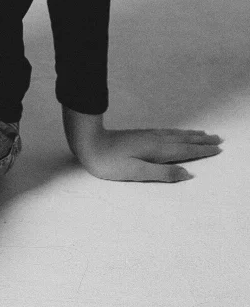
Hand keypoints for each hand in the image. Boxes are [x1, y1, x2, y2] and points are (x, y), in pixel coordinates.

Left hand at [63, 109, 222, 181]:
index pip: (185, 151)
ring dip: (191, 135)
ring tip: (204, 134)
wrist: (88, 142)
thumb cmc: (109, 162)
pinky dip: (178, 132)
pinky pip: (167, 132)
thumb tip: (187, 174)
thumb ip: (162, 173)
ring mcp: (147, 135)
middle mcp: (155, 140)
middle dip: (202, 141)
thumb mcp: (136, 172)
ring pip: (175, 134)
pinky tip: (177, 133)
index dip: (202, 151)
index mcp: (156, 150)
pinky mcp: (140, 135)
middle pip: (183, 140)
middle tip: (219, 139)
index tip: (218, 149)